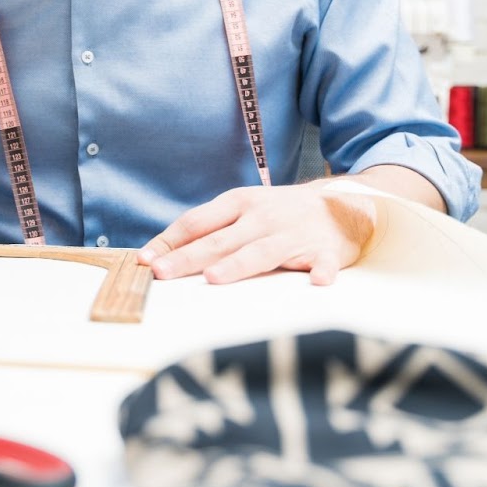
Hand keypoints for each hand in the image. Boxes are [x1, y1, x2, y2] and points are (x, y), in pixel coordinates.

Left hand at [137, 181, 378, 285]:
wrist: (340, 204)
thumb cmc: (280, 212)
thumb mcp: (243, 209)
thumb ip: (208, 228)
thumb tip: (162, 252)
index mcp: (239, 203)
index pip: (197, 222)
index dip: (170, 241)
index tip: (145, 260)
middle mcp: (262, 217)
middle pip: (220, 240)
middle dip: (188, 258)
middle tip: (162, 273)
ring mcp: (293, 233)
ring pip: (261, 252)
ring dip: (238, 265)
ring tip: (214, 278)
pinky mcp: (325, 250)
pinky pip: (323, 263)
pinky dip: (320, 272)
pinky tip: (316, 282)